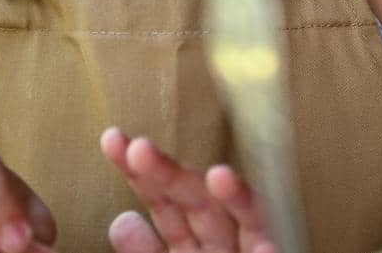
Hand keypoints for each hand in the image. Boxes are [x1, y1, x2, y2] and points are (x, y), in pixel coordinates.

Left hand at [101, 128, 277, 252]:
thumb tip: (121, 220)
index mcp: (191, 247)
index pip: (165, 203)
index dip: (141, 172)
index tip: (114, 140)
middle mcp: (220, 244)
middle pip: (195, 200)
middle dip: (168, 173)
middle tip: (139, 148)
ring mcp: (247, 250)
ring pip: (240, 215)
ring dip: (228, 193)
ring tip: (216, 175)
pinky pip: (268, 240)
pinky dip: (258, 229)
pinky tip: (245, 214)